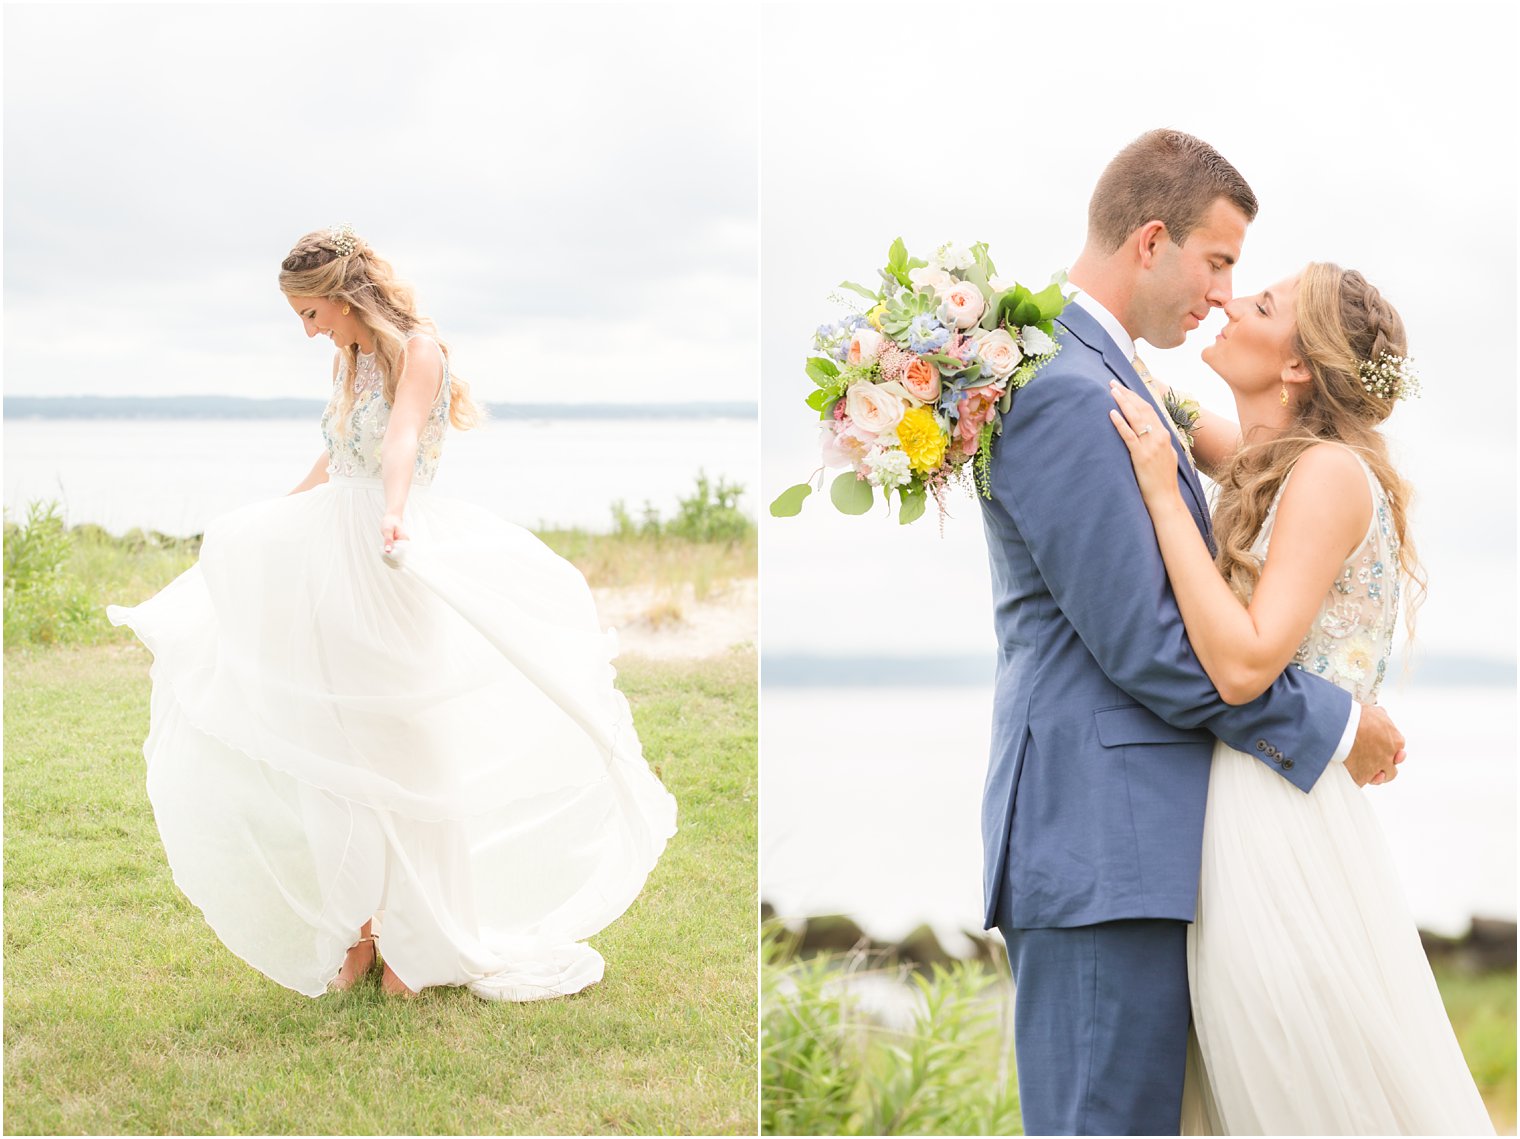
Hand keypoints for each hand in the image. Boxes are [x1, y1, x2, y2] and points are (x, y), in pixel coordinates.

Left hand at [380, 513, 408, 554]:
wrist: (392, 518)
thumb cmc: (390, 523)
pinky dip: (389, 557)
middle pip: (399, 558)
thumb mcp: (387, 530)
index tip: (383, 551)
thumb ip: (388, 540)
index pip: (400, 554)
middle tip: (381, 550)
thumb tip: (388, 551)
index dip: (391, 555)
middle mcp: (406, 545)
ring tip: (382, 550)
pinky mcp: (400, 548)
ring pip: (397, 559)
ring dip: (388, 558)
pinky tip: (384, 553)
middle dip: (389, 558)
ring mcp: (403, 548)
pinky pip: (395, 557)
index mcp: (405, 541)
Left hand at [1108, 381, 1178, 503]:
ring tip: (1111, 391)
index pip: (1149, 409)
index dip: (1135, 397)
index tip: (1124, 387)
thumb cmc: (1163, 479)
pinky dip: (1120, 423)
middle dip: (1127, 394)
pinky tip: (1111, 414)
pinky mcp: (1141, 456)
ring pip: (1136, 418)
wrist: (1166, 498)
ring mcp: (1151, 446)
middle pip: (1142, 409)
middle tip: (1112, 383)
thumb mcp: (1166, 455)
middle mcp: (1159, 437)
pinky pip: (1129, 436)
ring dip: (1123, 402)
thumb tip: (1152, 432)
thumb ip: (1159, 442)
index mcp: (1164, 435)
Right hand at [1344, 703, 1405, 787]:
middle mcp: (1389, 757)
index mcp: (1396, 740)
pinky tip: (1352, 772)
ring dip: (1377, 775)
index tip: (1378, 746)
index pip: (1397, 749)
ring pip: (1383, 777)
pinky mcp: (1362, 777)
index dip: (1387, 749)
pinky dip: (1358, 778)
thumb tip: (1381, 716)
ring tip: (1366, 770)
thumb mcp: (1374, 711)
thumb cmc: (1356, 716)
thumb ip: (1382, 717)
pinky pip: (1363, 782)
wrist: (1341, 727)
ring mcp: (1376, 768)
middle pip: (1393, 766)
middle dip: (1385, 765)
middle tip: (1374, 760)